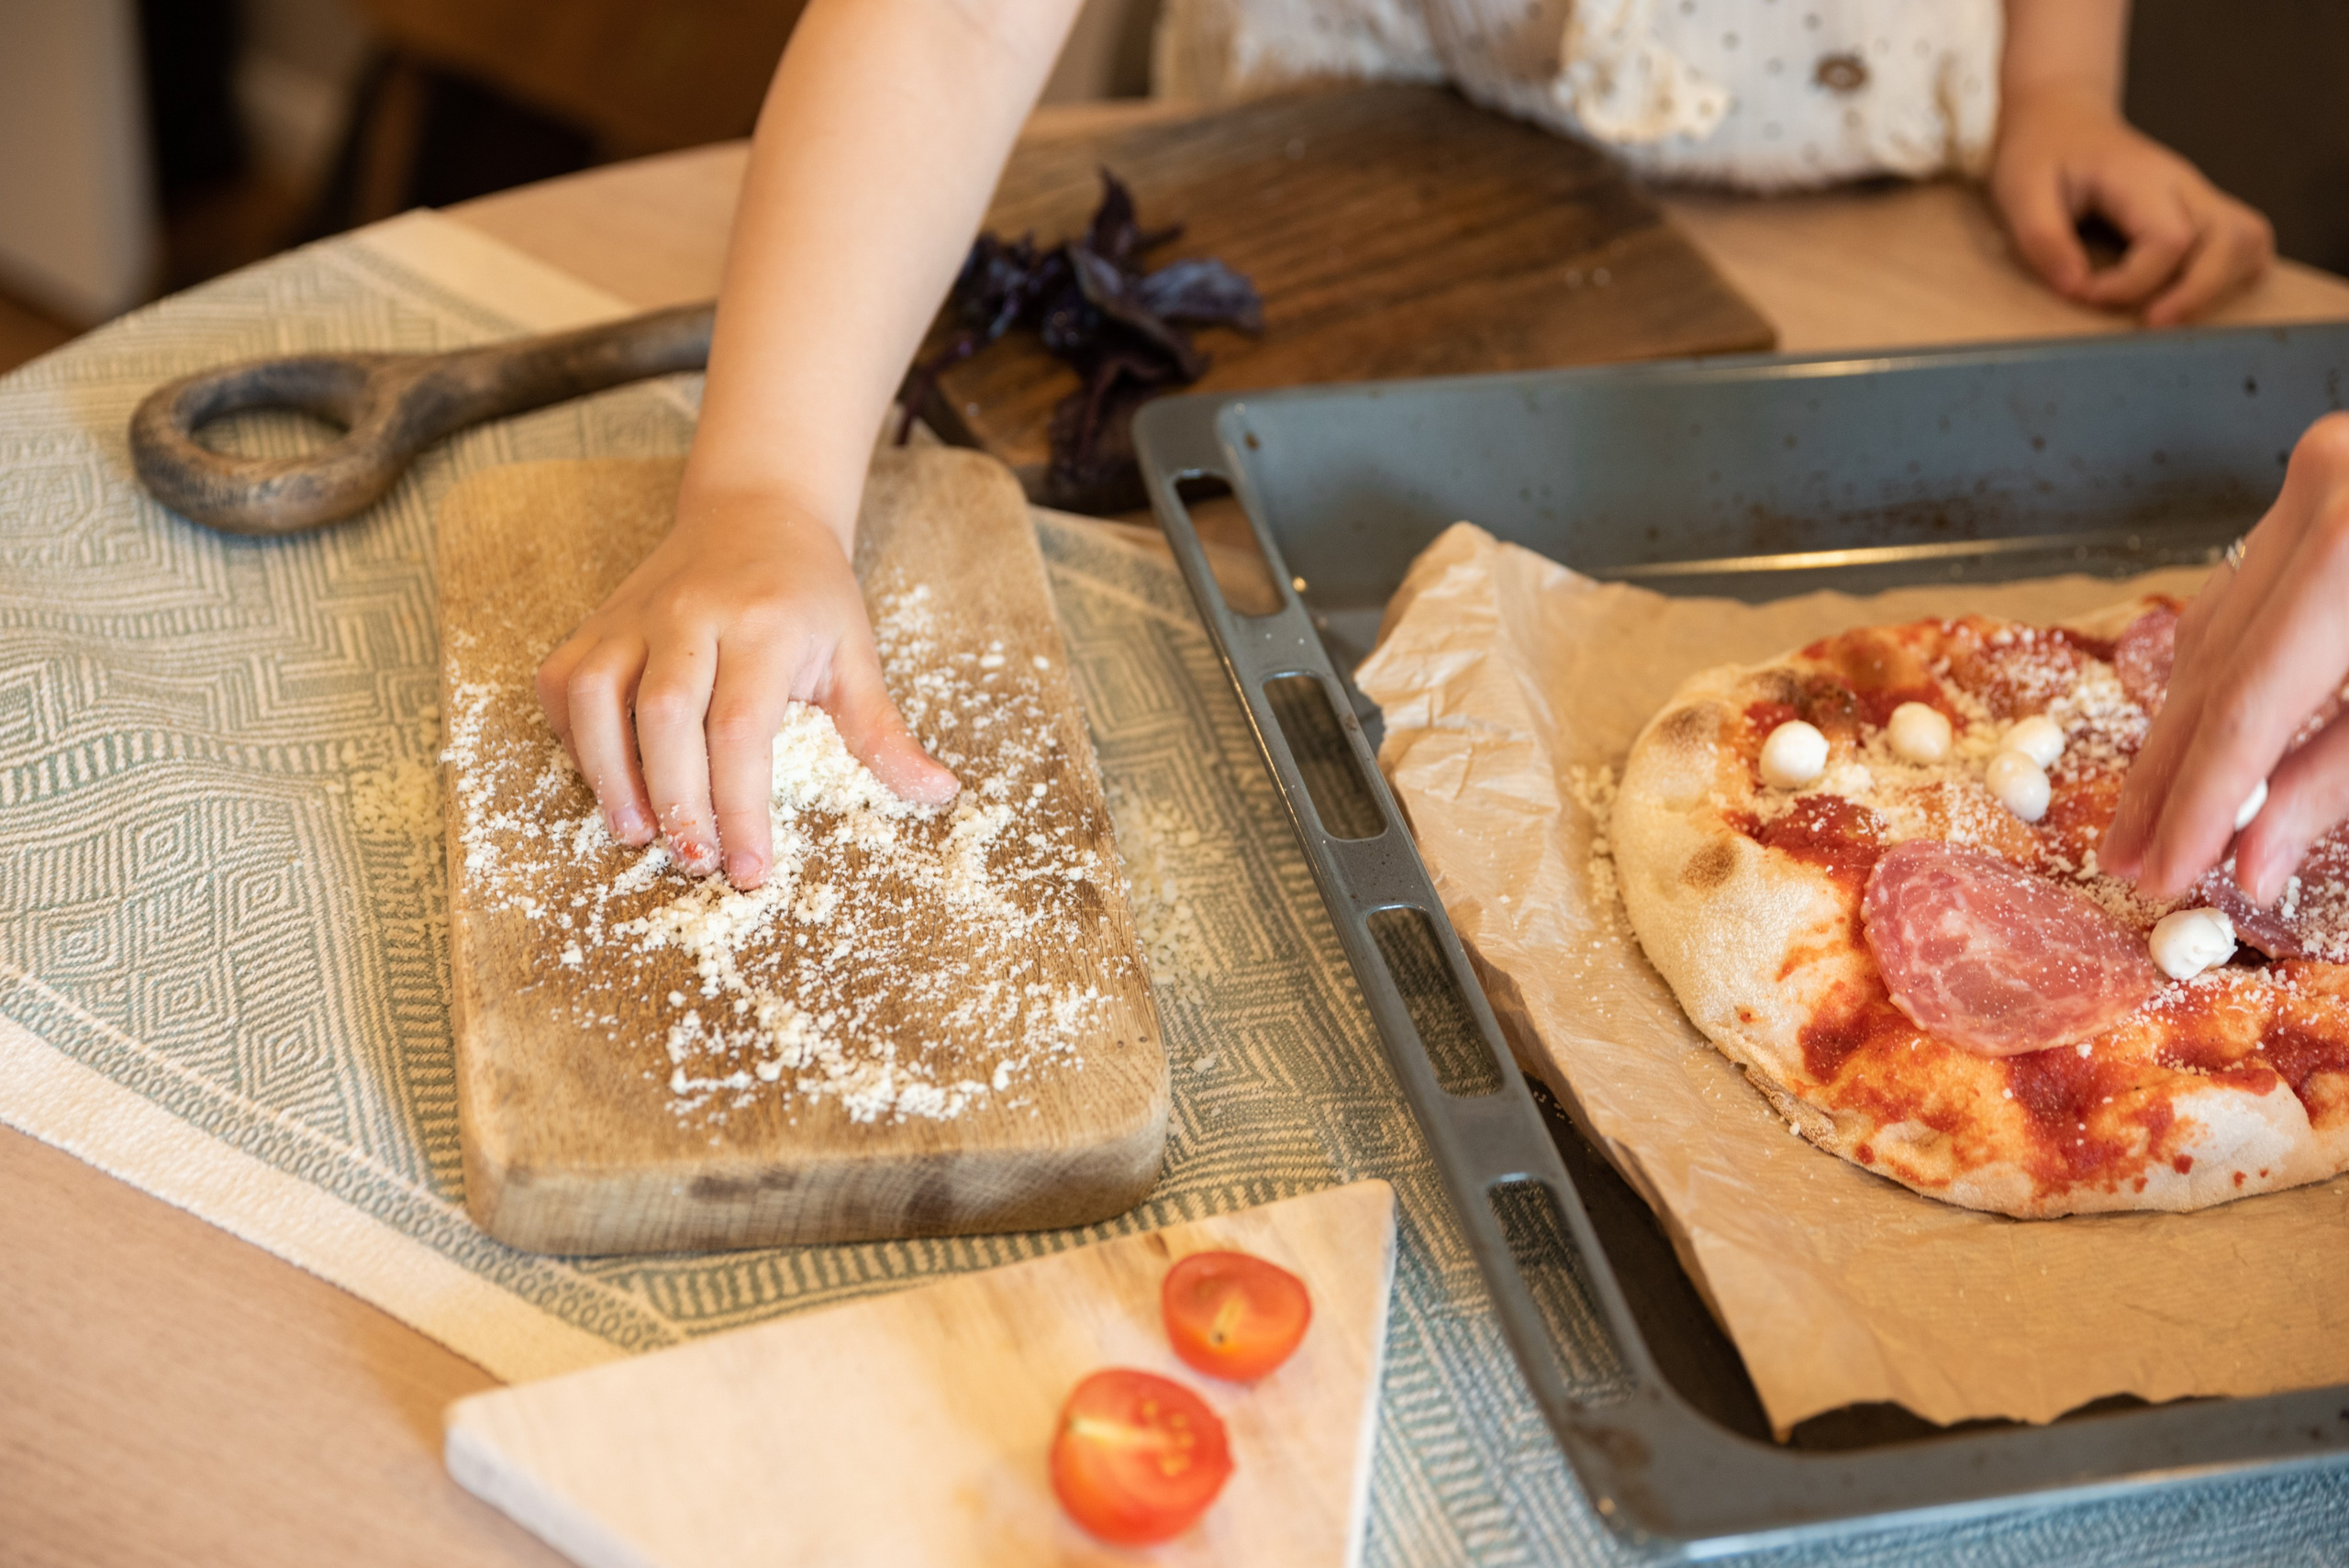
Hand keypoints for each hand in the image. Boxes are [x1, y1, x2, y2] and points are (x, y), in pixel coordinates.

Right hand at [535, 483, 958, 888]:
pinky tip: (603, 785)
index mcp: (764, 625)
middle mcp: (690, 615)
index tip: (751, 869)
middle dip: (678, 802)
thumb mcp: (857, 654)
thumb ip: (883, 730)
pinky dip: (573, 740)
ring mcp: (634, 615)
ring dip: (610, 776)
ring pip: (598, 698)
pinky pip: (566, 685)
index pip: (743, 730)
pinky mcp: (596, 623)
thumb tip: (938, 793)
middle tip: (697, 863)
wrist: (754, 512)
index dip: (741, 807)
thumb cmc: (809, 595)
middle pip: (667, 719)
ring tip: (639, 837)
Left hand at [1990, 85, 2273, 326]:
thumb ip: (2043, 239)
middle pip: (2231, 239)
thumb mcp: (2021, 191)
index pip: (2169, 239)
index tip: (2086, 294)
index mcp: (2141, 177)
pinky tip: (2189, 297)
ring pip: (2249, 241)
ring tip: (2171, 316)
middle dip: (2199, 292)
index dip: (2133, 283)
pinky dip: (2228, 277)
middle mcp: (2183, 185)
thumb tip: (2075, 288)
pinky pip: (2243, 245)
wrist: (2064, 120)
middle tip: (2151, 325)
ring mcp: (2199, 196)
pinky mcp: (2201, 211)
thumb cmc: (2041, 156)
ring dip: (2221, 287)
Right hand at [2104, 415, 2348, 901]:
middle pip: (2212, 669)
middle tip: (2128, 862)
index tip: (2165, 875)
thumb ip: (2347, 778)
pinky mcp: (2321, 474)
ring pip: (2216, 629)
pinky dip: (2224, 671)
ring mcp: (2317, 475)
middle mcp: (2323, 497)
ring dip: (2183, 732)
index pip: (2249, 707)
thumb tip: (2255, 861)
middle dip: (2168, 777)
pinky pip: (2246, 591)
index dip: (2199, 803)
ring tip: (2153, 817)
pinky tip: (2201, 734)